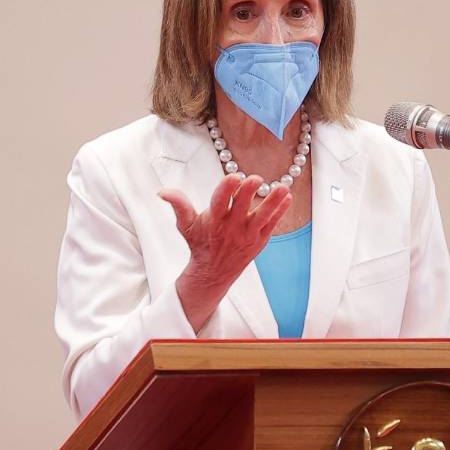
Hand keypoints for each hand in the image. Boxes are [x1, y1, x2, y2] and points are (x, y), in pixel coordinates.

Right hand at [159, 174, 291, 330]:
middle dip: (248, 192)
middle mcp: (232, 228)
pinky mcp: (260, 239)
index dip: (226, 190)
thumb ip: (178, 206)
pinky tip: (288, 197)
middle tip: (255, 178)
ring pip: (262, 217)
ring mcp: (248, 234)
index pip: (220, 202)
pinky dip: (281, 212)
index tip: (233, 177)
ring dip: (272, 202)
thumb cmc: (200, 243)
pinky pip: (272, 224)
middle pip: (242, 207)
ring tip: (282, 188)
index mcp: (214, 221)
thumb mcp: (186, 225)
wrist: (214, 272)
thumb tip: (162, 192)